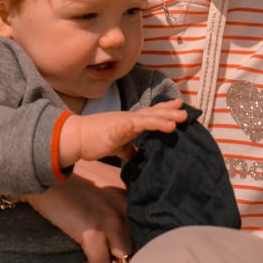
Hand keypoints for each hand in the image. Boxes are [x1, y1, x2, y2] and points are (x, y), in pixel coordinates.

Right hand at [24, 159, 133, 262]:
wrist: (48, 175)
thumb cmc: (73, 185)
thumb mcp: (104, 189)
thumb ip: (118, 206)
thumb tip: (125, 233)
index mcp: (130, 198)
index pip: (149, 229)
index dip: (140, 242)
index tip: (127, 243)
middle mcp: (126, 209)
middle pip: (142, 248)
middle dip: (128, 257)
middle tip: (110, 253)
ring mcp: (110, 220)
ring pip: (125, 260)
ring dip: (112, 262)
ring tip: (99, 254)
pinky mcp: (92, 231)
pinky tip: (86, 255)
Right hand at [59, 101, 186, 163]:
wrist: (76, 136)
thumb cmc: (96, 138)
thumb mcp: (117, 144)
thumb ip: (128, 148)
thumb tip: (137, 156)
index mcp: (131, 121)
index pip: (152, 113)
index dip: (166, 109)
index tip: (180, 105)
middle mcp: (128, 119)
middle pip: (152, 114)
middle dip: (169, 114)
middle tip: (185, 114)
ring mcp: (120, 123)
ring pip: (142, 120)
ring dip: (158, 120)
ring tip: (173, 124)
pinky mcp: (110, 132)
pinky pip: (122, 128)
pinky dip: (130, 126)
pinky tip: (137, 125)